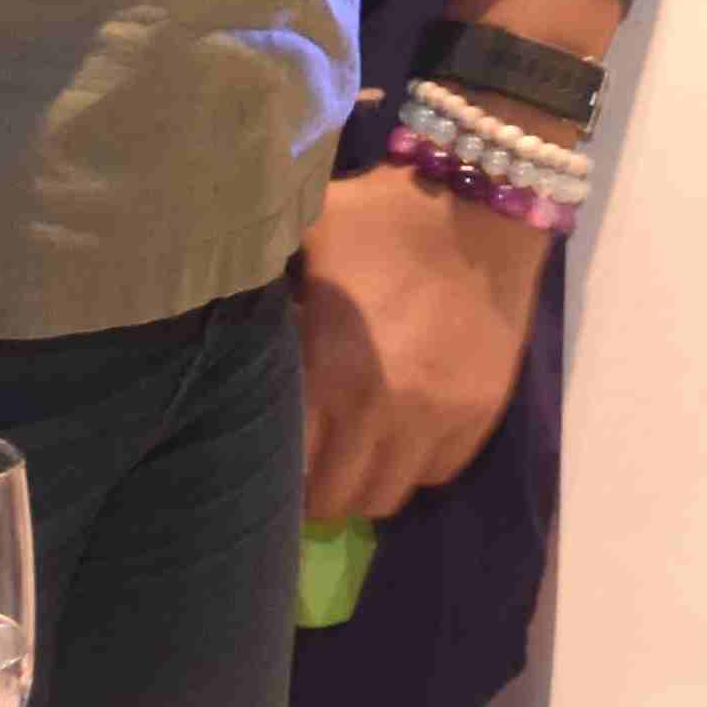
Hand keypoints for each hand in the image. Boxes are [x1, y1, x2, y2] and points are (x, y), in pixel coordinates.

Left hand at [295, 159, 543, 525]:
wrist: (481, 207)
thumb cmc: (380, 220)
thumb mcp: (305, 241)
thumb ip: (265, 292)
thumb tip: (225, 324)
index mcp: (329, 372)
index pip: (288, 468)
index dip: (271, 467)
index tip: (266, 448)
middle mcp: (383, 412)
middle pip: (335, 499)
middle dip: (315, 486)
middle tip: (310, 455)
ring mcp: (438, 420)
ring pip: (386, 497)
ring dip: (366, 479)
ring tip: (357, 448)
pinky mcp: (480, 415)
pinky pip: (437, 473)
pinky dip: (415, 463)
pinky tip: (403, 430)